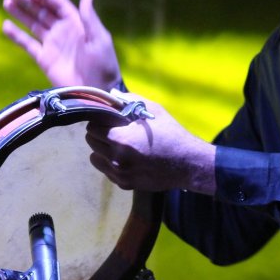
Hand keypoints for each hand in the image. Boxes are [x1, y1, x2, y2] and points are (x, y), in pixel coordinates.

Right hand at [2, 0, 121, 88]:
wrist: (97, 92)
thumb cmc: (103, 65)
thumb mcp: (99, 39)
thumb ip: (89, 17)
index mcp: (77, 23)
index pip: (58, 4)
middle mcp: (62, 31)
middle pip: (43, 11)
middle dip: (29, 0)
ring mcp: (52, 44)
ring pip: (33, 24)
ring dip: (20, 13)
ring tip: (7, 1)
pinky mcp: (44, 59)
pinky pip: (27, 44)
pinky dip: (17, 35)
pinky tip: (6, 25)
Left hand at [85, 93, 216, 194]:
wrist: (188, 164)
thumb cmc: (172, 134)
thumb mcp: (154, 111)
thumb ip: (130, 101)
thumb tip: (112, 96)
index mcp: (122, 139)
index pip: (92, 128)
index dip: (99, 121)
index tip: (109, 119)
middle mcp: (117, 159)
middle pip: (91, 143)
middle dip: (99, 135)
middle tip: (114, 131)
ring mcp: (120, 174)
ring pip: (95, 159)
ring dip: (102, 151)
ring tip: (118, 146)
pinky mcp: (125, 184)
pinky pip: (107, 172)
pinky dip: (111, 164)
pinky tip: (127, 158)